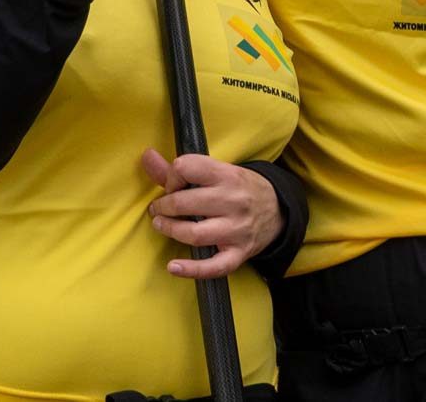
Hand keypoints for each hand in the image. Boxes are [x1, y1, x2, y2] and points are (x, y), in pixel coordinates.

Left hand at [142, 148, 282, 279]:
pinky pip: (214, 266)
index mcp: (227, 175)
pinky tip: (173, 266)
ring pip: (195, 234)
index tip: (172, 184)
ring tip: (161, 225)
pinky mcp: (239, 253)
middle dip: (163, 206)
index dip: (172, 176)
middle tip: (157, 209)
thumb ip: (181, 168)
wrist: (279, 210)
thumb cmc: (240, 188)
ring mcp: (237, 230)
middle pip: (186, 203)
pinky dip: (191, 270)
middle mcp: (233, 201)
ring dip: (170, 230)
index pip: (187, 168)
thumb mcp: (218, 172)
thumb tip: (146, 157)